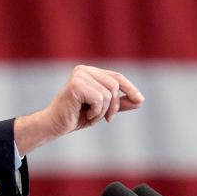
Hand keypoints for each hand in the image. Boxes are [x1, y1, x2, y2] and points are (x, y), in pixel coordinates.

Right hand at [14, 65, 142, 154]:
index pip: (117, 77)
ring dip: (103, 111)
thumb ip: (119, 103)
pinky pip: (99, 99)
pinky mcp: (76, 85)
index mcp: (90, 72)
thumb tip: (140, 100)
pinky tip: (85, 115)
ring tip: (91, 116)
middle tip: (107, 119)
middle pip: (115, 85)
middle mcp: (84, 70)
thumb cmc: (76, 116)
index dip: (130, 88)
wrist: (55, 125)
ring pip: (108, 93)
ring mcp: (79, 76)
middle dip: (114, 106)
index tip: (140, 101)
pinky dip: (96, 112)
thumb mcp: (102, 110)